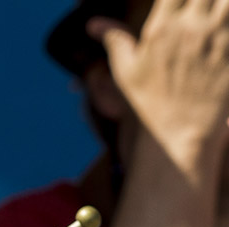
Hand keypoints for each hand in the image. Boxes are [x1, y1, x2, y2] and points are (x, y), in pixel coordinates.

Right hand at [91, 0, 228, 162]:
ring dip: (221, 6)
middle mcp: (191, 28)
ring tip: (214, 15)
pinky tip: (224, 26)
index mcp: (162, 28)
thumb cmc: (150, 102)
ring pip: (226, 2)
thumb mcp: (126, 71)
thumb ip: (114, 39)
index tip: (175, 5)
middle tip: (198, 11)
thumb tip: (92, 23)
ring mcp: (218, 38)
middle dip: (202, 0)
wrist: (180, 132)